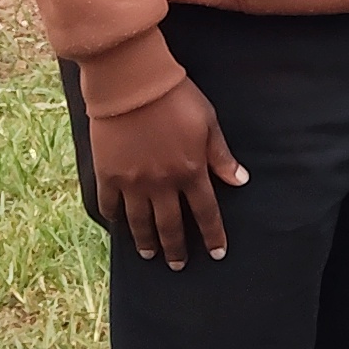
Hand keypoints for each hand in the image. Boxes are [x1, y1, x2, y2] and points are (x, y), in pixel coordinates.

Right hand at [87, 74, 246, 267]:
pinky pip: (110, 205)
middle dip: (177, 249)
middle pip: (171, 226)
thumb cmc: (175, 97)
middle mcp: (162, 184)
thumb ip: (221, 155)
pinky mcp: (108, 174)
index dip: (212, 235)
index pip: (206, 213)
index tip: (217, 253)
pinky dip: (114, 218)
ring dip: (147, 242)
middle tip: (178, 265)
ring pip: (141, 223)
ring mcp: (133, 182)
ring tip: (150, 255)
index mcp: (190, 171)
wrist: (132, 83)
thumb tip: (241, 180)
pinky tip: (118, 226)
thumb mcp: (208, 122)